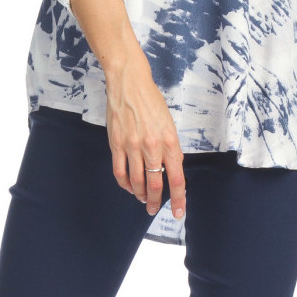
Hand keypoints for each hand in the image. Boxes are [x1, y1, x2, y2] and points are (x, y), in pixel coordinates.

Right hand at [104, 53, 186, 224]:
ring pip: (137, 181)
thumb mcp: (169, 124)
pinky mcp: (116, 144)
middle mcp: (152, 146)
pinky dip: (125, 184)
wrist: (129, 83)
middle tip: (155, 210)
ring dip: (141, 194)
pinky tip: (129, 187)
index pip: (177, 178)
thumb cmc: (151, 101)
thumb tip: (171, 168)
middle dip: (156, 202)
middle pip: (156, 184)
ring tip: (143, 199)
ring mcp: (132, 146)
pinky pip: (120, 172)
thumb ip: (171, 147)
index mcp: (169, 141)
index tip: (179, 213)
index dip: (179, 199)